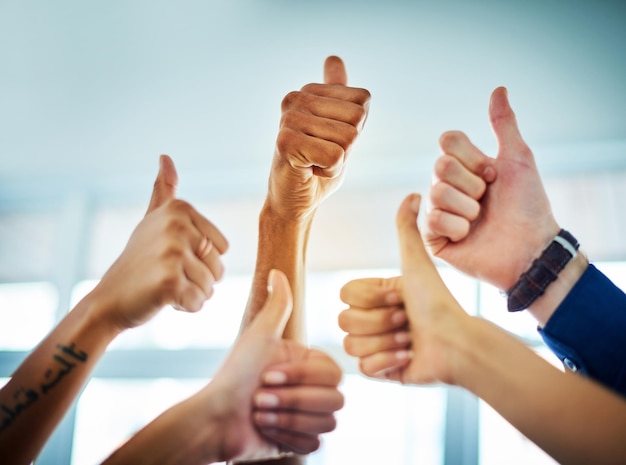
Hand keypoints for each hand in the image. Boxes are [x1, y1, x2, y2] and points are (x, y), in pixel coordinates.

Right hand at [91, 155, 228, 329]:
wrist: (108, 299)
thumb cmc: (136, 262)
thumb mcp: (151, 221)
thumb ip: (163, 192)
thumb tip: (165, 157)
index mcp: (180, 209)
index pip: (222, 247)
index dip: (201, 261)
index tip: (172, 257)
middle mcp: (177, 226)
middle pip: (218, 267)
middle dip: (198, 280)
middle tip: (166, 275)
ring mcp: (173, 253)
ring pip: (210, 287)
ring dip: (191, 294)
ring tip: (163, 286)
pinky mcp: (170, 281)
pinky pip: (199, 302)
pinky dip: (185, 307)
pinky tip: (162, 299)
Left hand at [200, 270, 343, 461]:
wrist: (215, 418)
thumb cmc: (235, 374)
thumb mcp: (259, 336)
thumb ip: (277, 305)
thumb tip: (277, 271)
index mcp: (308, 364)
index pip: (334, 373)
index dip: (302, 377)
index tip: (267, 375)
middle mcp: (312, 389)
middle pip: (335, 400)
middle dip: (293, 400)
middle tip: (260, 397)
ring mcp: (308, 416)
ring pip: (327, 422)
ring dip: (288, 419)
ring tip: (259, 413)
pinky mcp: (300, 440)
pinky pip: (314, 443)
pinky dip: (288, 437)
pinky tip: (266, 430)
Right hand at [266, 55, 370, 220]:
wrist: (293, 201)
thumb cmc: (316, 166)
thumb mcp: (336, 128)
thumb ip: (338, 97)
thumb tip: (333, 58)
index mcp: (309, 91)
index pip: (362, 101)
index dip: (354, 129)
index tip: (330, 141)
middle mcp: (295, 98)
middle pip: (357, 119)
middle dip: (347, 146)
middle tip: (321, 155)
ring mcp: (289, 119)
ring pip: (348, 138)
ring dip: (337, 160)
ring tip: (314, 163)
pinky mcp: (286, 142)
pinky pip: (335, 156)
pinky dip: (329, 172)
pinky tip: (309, 171)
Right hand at [340, 194, 469, 385]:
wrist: (457, 342)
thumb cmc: (438, 301)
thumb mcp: (417, 263)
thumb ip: (407, 229)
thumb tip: (413, 193)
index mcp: (375, 296)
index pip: (345, 295)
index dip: (371, 297)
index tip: (400, 296)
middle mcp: (371, 320)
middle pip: (345, 321)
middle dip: (381, 321)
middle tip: (407, 320)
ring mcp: (374, 346)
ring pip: (352, 346)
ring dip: (385, 342)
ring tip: (410, 340)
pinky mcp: (380, 371)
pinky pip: (363, 369)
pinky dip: (388, 363)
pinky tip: (408, 357)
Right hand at [423, 87, 558, 290]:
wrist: (530, 249)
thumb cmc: (528, 206)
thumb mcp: (518, 160)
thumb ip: (504, 124)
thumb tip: (499, 89)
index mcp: (465, 167)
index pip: (448, 141)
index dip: (471, 157)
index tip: (493, 174)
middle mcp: (449, 187)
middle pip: (439, 166)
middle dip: (471, 184)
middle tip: (487, 199)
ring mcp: (439, 212)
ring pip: (436, 193)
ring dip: (467, 208)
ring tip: (480, 221)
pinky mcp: (434, 237)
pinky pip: (432, 219)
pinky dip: (458, 227)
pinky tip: (469, 235)